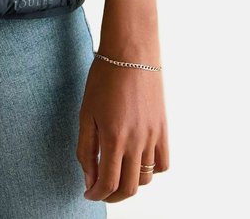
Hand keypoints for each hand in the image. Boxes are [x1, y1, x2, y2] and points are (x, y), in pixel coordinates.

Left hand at [76, 57, 169, 202]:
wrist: (131, 52)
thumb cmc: (104, 78)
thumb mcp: (86, 112)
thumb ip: (85, 149)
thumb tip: (89, 179)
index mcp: (113, 137)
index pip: (108, 183)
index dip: (96, 195)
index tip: (88, 193)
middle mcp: (136, 141)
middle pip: (129, 188)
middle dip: (112, 196)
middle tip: (101, 190)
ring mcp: (153, 136)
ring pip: (146, 179)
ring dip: (130, 184)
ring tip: (117, 174)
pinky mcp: (163, 129)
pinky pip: (162, 164)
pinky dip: (150, 171)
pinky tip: (137, 161)